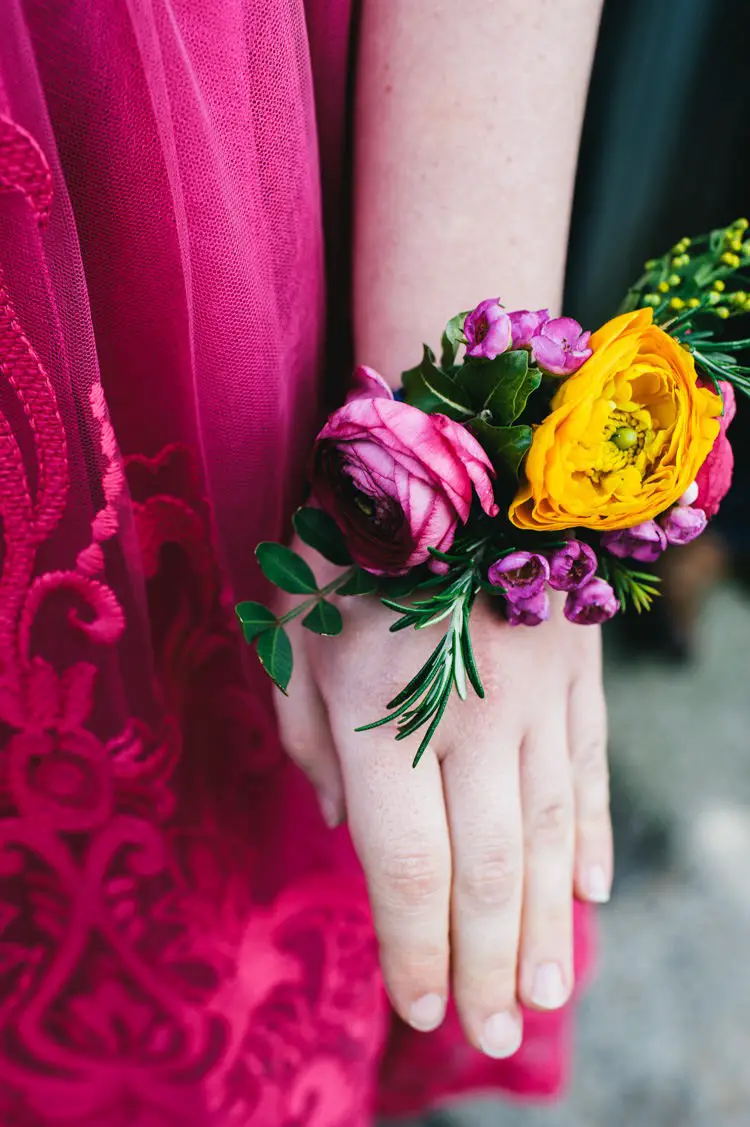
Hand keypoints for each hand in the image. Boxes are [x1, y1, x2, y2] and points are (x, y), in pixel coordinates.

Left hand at [273, 539, 610, 1058]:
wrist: (455, 438)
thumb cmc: (352, 534)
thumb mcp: (293, 625)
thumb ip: (306, 733)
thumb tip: (334, 821)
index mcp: (383, 716)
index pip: (408, 864)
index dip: (415, 945)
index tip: (418, 1006)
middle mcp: (468, 722)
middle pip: (486, 871)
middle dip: (486, 963)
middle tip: (497, 1034)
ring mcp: (535, 698)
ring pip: (547, 835)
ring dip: (545, 923)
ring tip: (545, 992)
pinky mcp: (576, 671)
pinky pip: (588, 769)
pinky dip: (590, 836)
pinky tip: (590, 892)